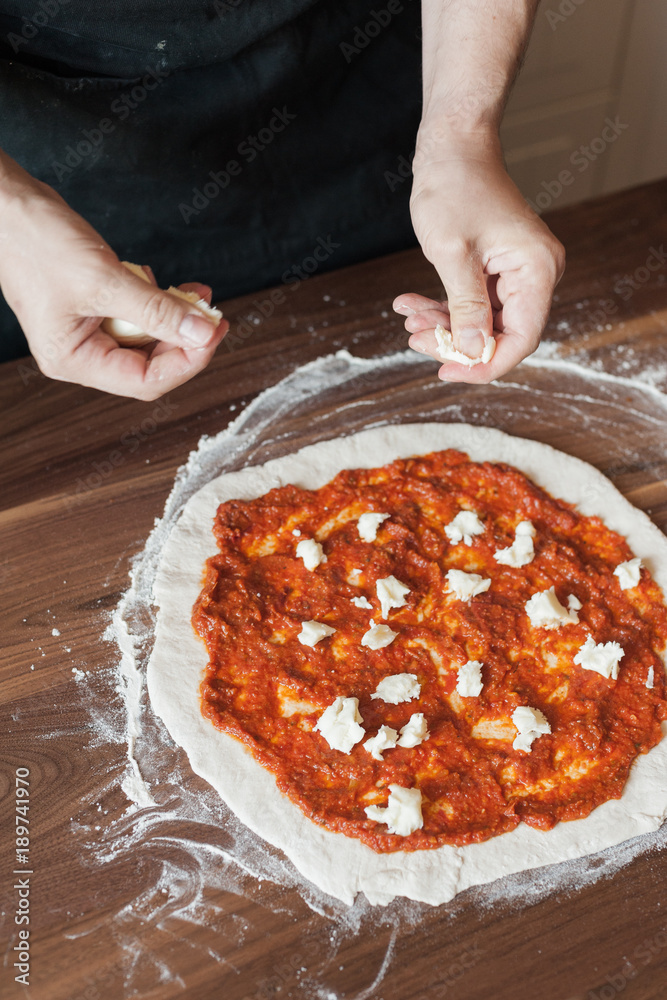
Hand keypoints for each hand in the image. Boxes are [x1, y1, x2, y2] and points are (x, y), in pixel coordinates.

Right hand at [0, 169, 227, 398]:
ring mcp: (87, 331)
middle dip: (185, 340)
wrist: (6, 205)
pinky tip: (172, 286)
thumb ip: (157, 310)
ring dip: (175, 319)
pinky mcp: (95, 308)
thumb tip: (202, 332)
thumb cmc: (36, 242)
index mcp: (73, 360)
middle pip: (150, 364)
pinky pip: (139, 317)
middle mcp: (80, 353)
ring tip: (195, 294)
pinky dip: (159, 303)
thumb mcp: (105, 279)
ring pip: (148, 339)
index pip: (144, 381)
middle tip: (212, 315)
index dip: (186, 362)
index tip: (213, 334)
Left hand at [394, 129, 564, 382]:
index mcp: (538, 271)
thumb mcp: (453, 254)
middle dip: (454, 342)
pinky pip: (472, 303)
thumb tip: (473, 352)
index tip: (446, 372)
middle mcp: (536, 275)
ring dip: (442, 325)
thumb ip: (465, 307)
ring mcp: (517, 272)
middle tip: (414, 339)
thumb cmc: (454, 187)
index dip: (485, 364)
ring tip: (408, 317)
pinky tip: (410, 304)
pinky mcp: (497, 269)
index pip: (521, 339)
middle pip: (500, 334)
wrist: (452, 144)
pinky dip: (442, 307)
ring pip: (481, 322)